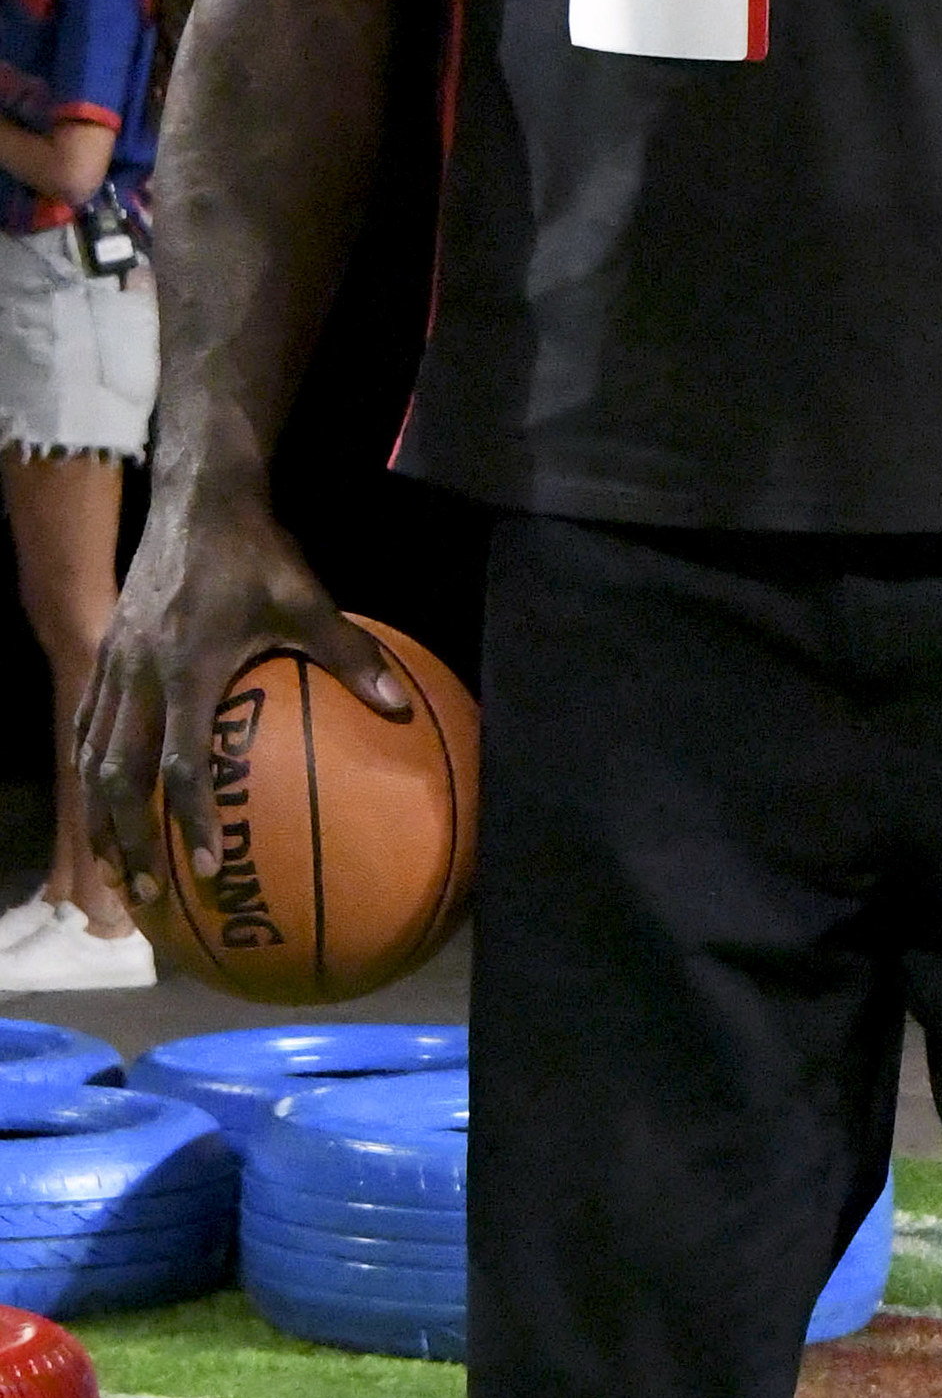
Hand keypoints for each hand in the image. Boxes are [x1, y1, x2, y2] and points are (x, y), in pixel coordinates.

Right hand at [77, 472, 409, 904]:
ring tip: (116, 872)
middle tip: (148, 897)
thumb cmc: (255, 553)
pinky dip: (91, 774)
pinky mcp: (105, 656)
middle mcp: (139, 673)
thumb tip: (397, 705)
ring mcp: (114, 665)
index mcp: (187, 666)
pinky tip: (103, 808)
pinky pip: (87, 728)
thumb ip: (350, 653)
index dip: (190, 818)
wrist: (195, 500)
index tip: (208, 868)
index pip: (182, 760)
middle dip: (129, 840)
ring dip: (101, 818)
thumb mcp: (306, 599)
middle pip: (118, 775)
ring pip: (92, 758)